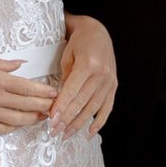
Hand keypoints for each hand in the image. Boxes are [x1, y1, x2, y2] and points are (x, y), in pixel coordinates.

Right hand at [0, 55, 57, 134]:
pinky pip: (3, 129)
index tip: (55, 93)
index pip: (29, 88)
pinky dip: (14, 127)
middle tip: (54, 105)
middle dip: (45, 106)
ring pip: (19, 120)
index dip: (45, 92)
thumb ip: (3, 64)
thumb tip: (21, 65)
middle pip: (29, 106)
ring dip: (33, 119)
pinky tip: (19, 122)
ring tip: (42, 116)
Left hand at [50, 13, 117, 136]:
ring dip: (79, 123)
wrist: (97, 32)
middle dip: (67, 119)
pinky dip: (99, 121)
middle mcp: (101, 74)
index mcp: (88, 65)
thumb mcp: (66, 56)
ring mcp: (109, 81)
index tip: (51, 120)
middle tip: (55, 131)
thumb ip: (64, 78)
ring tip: (67, 134)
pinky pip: (107, 107)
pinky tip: (90, 132)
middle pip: (82, 102)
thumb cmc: (78, 42)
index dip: (61, 107)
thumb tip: (58, 102)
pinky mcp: (113, 85)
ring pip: (93, 108)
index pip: (72, 91)